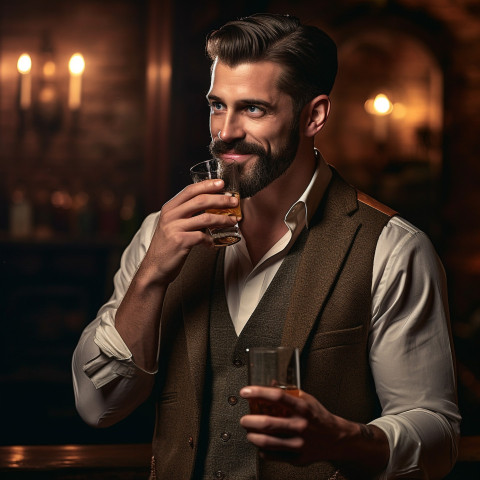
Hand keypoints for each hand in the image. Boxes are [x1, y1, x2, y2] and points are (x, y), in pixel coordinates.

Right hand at [144, 179, 239, 283]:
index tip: (222, 183)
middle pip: (200, 200)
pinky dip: (211, 239)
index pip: (190, 190)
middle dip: (221, 199)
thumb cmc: (168, 246)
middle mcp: (170, 215)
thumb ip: (186, 214)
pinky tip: (213, 243)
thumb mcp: (172, 225)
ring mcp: (174, 228)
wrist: (154, 268)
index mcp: (169, 208)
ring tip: (233, 221)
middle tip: (234, 202)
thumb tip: (210, 206)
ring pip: (205, 218)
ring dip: (223, 219)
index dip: (207, 185)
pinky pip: (202, 236)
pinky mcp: (180, 241)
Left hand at [239, 386, 388, 474]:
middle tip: (244, 419)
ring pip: (267, 442)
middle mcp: (301, 425)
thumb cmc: (319, 417)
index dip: (258, 392)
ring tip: (249, 432)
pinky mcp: (297, 458)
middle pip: (268, 423)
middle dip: (249, 421)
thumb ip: (288, 392)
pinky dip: (262, 450)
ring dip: (252, 436)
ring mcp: (299, 444)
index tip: (245, 392)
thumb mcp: (307, 399)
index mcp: (303, 407)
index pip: (277, 396)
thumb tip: (269, 383)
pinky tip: (261, 445)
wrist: (337, 439)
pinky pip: (273, 456)